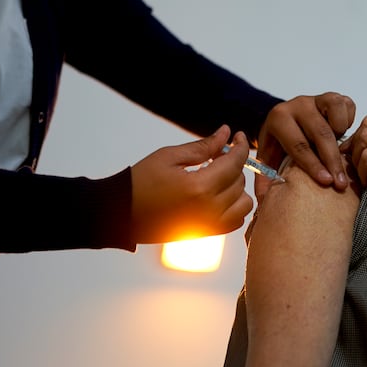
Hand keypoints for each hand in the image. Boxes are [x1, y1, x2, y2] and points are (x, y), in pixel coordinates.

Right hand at [129, 126, 254, 243]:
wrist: (122, 214)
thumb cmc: (140, 183)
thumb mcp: (169, 156)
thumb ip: (203, 146)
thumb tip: (226, 132)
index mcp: (199, 187)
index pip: (235, 162)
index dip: (241, 146)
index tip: (238, 136)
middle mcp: (209, 209)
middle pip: (240, 181)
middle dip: (233, 164)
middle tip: (215, 155)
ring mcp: (210, 225)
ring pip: (244, 203)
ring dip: (237, 187)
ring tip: (217, 177)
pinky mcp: (207, 234)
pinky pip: (237, 220)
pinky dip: (235, 207)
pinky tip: (219, 195)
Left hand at [255, 92, 355, 196]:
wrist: (284, 119)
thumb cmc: (278, 142)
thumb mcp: (268, 158)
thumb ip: (265, 178)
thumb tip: (267, 200)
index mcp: (278, 118)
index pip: (298, 145)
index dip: (313, 165)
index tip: (326, 182)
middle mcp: (298, 105)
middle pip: (320, 133)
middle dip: (332, 160)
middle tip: (341, 183)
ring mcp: (316, 99)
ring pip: (336, 110)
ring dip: (341, 133)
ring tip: (342, 152)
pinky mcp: (331, 97)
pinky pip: (347, 106)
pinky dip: (349, 121)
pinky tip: (343, 137)